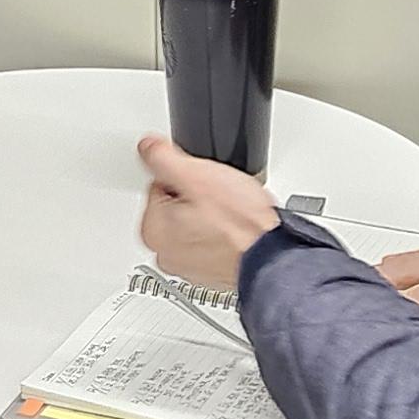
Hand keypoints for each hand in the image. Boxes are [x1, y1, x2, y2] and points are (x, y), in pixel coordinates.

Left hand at [136, 137, 281, 288]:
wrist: (271, 257)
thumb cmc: (239, 224)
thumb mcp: (197, 175)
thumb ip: (162, 157)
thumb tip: (147, 146)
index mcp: (152, 230)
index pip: (160, 184)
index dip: (186, 177)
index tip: (204, 184)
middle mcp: (164, 253)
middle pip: (174, 206)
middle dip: (195, 198)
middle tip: (220, 201)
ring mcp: (186, 266)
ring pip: (192, 224)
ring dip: (208, 217)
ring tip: (230, 217)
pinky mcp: (208, 272)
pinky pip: (208, 243)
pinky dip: (220, 236)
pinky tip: (234, 232)